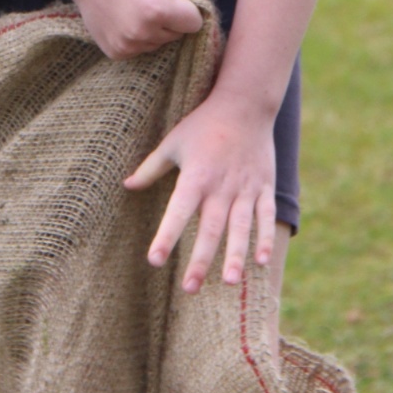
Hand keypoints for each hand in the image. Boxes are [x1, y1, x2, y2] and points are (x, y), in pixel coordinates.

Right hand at [69, 0, 202, 59]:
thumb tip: (199, 8)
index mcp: (157, 9)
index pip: (195, 23)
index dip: (188, 9)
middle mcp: (143, 32)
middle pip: (177, 35)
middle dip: (172, 20)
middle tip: (152, 0)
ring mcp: (128, 45)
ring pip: (160, 44)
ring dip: (156, 30)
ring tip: (137, 9)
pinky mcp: (116, 52)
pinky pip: (141, 49)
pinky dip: (139, 37)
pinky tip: (126, 19)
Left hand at [124, 92, 276, 291]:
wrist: (245, 103)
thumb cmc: (203, 124)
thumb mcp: (172, 142)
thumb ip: (151, 168)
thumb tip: (127, 186)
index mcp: (195, 176)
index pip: (177, 211)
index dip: (166, 236)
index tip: (155, 260)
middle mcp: (221, 186)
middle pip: (210, 228)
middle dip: (201, 260)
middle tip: (190, 288)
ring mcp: (245, 188)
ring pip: (241, 227)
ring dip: (236, 255)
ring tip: (230, 283)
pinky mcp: (264, 187)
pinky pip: (266, 217)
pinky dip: (265, 238)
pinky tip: (262, 262)